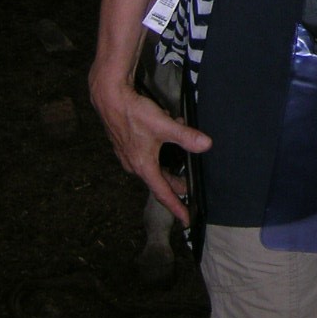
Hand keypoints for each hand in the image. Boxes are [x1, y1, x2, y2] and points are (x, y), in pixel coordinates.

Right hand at [89, 64, 210, 228]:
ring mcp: (128, 155)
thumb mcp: (164, 125)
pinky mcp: (126, 144)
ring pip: (154, 165)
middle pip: (160, 180)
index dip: (177, 207)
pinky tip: (169, 132)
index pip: (163, 193)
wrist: (109, 97)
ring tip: (182, 154)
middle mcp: (134, 165)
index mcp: (143, 166)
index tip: (186, 220)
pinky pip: (148, 154)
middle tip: (190, 187)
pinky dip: (160, 150)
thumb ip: (185, 136)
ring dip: (169, 162)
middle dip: (176, 184)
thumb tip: (207, 145)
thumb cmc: (134, 113)